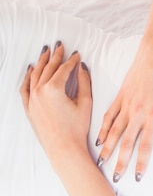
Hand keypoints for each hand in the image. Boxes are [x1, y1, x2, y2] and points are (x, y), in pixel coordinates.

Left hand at [20, 42, 92, 163]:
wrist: (64, 148)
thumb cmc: (76, 128)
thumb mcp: (85, 103)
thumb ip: (84, 82)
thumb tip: (82, 68)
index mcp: (54, 89)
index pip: (63, 69)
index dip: (71, 61)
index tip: (77, 55)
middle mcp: (39, 91)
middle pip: (48, 69)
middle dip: (54, 56)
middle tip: (59, 46)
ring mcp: (32, 100)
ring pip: (34, 75)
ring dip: (40, 62)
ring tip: (45, 52)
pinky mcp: (28, 108)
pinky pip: (25, 88)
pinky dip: (27, 78)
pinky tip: (31, 70)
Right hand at [95, 46, 152, 182]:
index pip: (146, 145)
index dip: (141, 163)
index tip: (137, 177)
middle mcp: (137, 112)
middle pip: (126, 142)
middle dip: (120, 162)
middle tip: (116, 178)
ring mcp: (126, 104)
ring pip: (113, 131)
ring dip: (107, 148)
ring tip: (101, 163)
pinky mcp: (120, 96)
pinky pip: (109, 115)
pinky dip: (103, 128)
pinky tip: (98, 139)